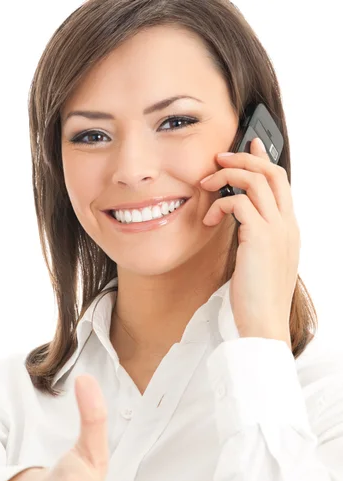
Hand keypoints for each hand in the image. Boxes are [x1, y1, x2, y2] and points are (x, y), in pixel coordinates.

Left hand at [200, 137, 299, 348]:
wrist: (263, 323)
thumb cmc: (257, 298)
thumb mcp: (259, 262)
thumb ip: (256, 238)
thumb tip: (239, 223)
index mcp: (288, 229)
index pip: (280, 183)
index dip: (264, 159)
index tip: (249, 145)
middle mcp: (287, 225)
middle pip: (271, 172)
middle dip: (244, 158)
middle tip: (219, 158)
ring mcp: (277, 230)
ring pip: (256, 180)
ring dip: (226, 176)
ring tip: (206, 184)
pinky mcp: (260, 238)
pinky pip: (238, 203)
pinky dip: (220, 205)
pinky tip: (209, 219)